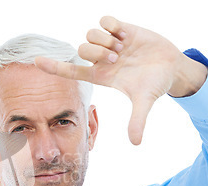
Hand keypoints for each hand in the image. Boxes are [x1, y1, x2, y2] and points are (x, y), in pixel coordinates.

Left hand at [35, 16, 206, 144]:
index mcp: (101, 76)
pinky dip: (112, 26)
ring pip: (89, 34)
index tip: (36, 61)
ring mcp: (110, 43)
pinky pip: (104, 20)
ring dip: (105, 40)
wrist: (171, 67)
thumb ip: (137, 120)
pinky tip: (125, 34)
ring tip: (123, 47)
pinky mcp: (120, 28)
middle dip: (97, 53)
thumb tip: (136, 143)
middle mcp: (101, 59)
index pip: (71, 71)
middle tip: (117, 58)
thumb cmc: (155, 85)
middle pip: (81, 49)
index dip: (54, 66)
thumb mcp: (144, 101)